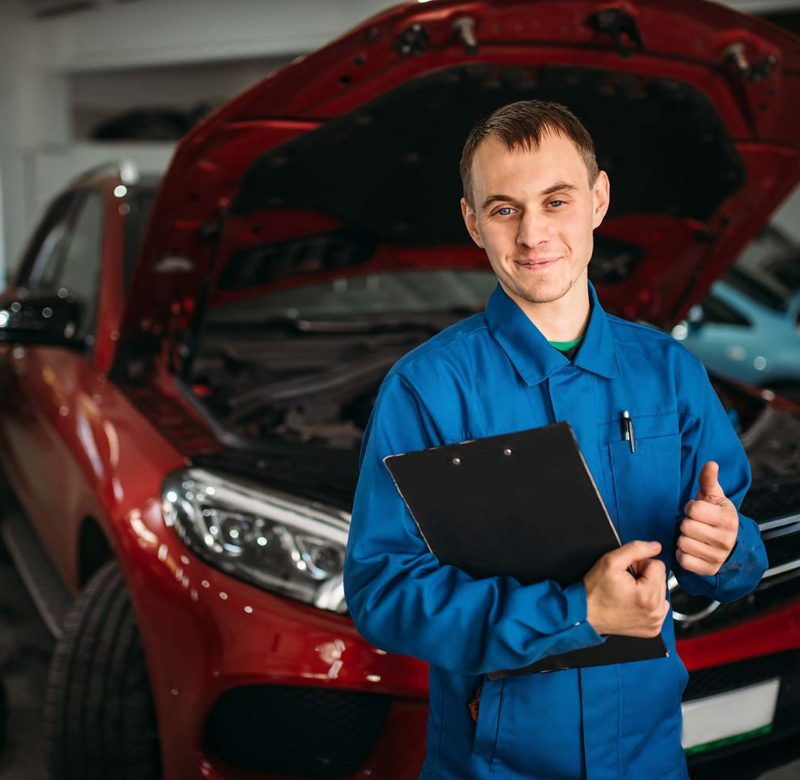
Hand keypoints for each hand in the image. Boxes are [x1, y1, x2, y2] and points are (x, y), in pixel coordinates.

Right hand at [584, 540, 669, 637]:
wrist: (586, 615)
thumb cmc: (595, 591)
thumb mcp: (610, 561)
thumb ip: (635, 549)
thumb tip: (655, 547)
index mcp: (648, 595)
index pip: (658, 565)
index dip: (639, 564)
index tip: (627, 573)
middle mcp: (656, 611)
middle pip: (660, 578)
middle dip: (644, 576)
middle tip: (626, 582)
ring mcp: (655, 622)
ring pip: (660, 591)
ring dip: (646, 588)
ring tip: (628, 593)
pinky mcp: (652, 628)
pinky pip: (658, 606)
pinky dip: (647, 602)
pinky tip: (633, 603)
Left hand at [676, 461, 738, 576]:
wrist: (729, 542)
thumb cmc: (716, 515)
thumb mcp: (714, 496)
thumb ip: (709, 480)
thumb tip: (711, 463)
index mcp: (728, 518)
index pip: (693, 509)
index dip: (690, 508)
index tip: (696, 510)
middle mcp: (726, 539)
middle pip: (686, 527)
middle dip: (686, 523)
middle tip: (695, 524)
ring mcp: (718, 556)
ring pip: (683, 543)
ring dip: (683, 539)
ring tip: (693, 536)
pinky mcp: (709, 569)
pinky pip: (683, 560)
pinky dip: (682, 554)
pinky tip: (691, 549)